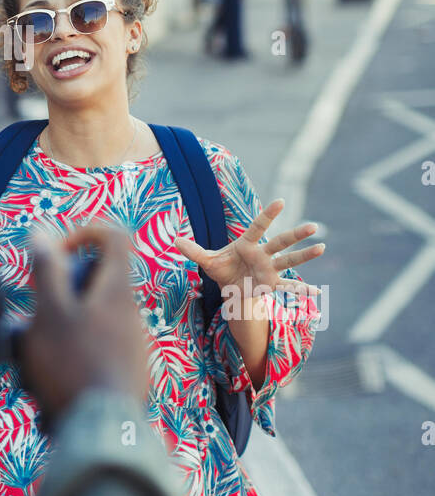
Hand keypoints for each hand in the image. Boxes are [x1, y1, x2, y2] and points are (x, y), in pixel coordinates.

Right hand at [20, 224, 148, 420]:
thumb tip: (42, 234)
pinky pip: (98, 344)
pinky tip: (54, 378)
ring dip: (64, 323)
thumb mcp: (49, 312)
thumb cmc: (72, 365)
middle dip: (63, 288)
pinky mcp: (129, 368)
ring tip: (37, 354)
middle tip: (38, 313)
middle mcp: (131, 311)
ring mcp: (133, 341)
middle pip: (98, 279)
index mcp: (116, 289)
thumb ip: (46, 270)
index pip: (113, 235)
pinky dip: (75, 350)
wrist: (104, 430)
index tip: (56, 254)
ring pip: (94, 315)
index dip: (83, 232)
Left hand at [174, 199, 323, 316]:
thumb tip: (175, 240)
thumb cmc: (221, 269)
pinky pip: (289, 287)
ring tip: (321, 247)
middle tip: (313, 225)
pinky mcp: (272, 284)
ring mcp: (270, 269)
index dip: (268, 215)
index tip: (281, 202)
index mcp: (247, 243)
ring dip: (305, 255)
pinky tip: (318, 294)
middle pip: (281, 242)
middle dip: (296, 234)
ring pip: (289, 260)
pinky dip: (302, 291)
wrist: (230, 288)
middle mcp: (263, 254)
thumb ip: (194, 250)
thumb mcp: (207, 260)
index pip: (259, 226)